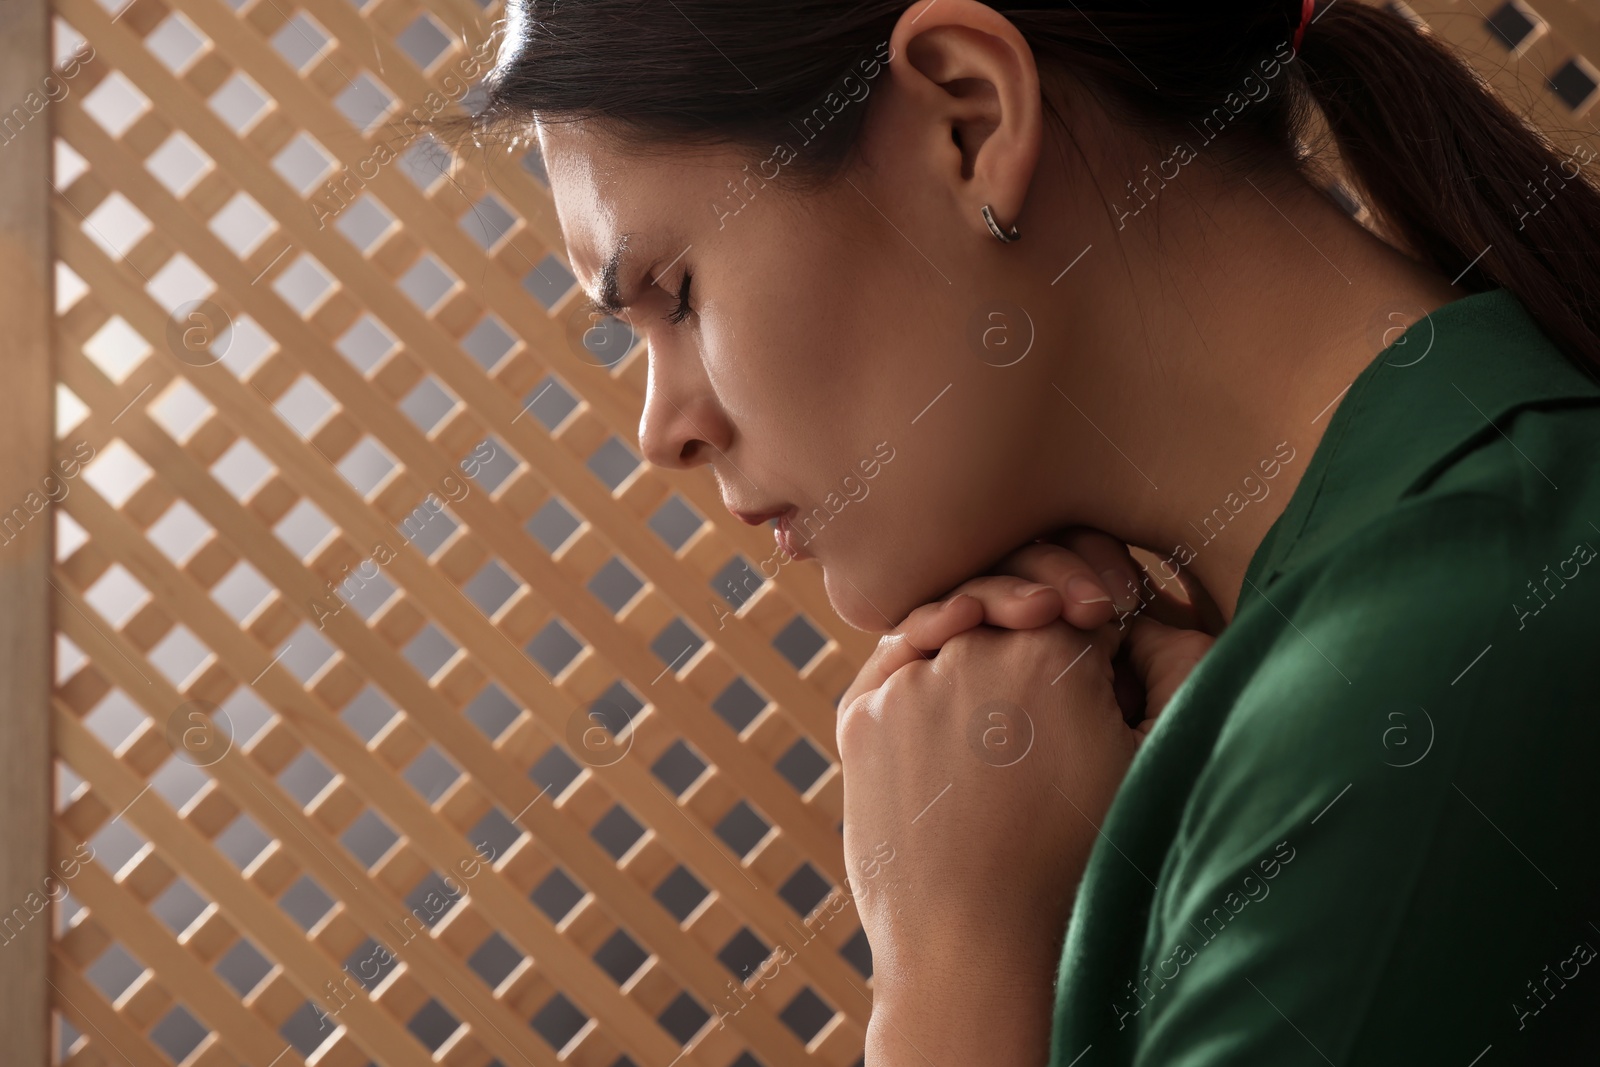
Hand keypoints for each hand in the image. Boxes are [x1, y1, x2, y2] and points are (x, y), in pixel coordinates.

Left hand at [840, 613, 1213, 1064]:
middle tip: (1058, 701)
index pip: (1080, 604)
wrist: (976, 946)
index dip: (1100, 637)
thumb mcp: (1154, 760)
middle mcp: (971, 649)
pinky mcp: (860, 716)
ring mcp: (906, 681)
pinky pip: (895, 665)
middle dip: (1040, 635)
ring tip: (1012, 723)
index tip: (1106, 679)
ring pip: (951, 633)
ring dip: (981, 652)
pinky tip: (953, 707)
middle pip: (1012, 611)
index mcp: (1051, 648)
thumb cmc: (1081, 862)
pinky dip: (923, 670)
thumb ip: (1177, 664)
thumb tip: (1149, 616)